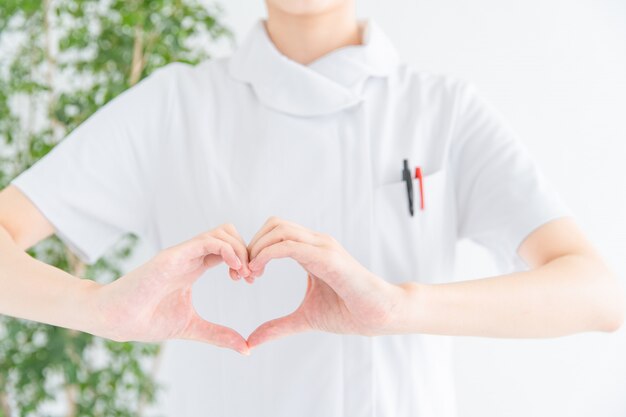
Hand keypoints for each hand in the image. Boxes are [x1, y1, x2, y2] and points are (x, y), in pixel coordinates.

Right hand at [90, 224, 252, 354]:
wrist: (116, 320)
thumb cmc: (148, 320)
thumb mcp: (192, 328)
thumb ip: (218, 335)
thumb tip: (245, 349)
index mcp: (195, 266)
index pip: (228, 248)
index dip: (245, 259)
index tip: (251, 279)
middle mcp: (191, 256)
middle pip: (229, 233)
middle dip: (247, 250)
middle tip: (250, 275)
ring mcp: (182, 253)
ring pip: (222, 232)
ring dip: (240, 249)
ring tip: (242, 273)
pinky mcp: (173, 256)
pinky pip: (207, 240)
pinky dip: (227, 249)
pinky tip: (234, 268)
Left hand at [245, 216, 407, 348]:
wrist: (378, 315)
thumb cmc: (349, 313)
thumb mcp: (305, 318)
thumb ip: (279, 326)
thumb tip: (252, 340)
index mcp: (311, 251)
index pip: (275, 233)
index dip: (254, 249)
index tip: (244, 276)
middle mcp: (316, 242)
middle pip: (273, 224)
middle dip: (252, 244)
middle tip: (242, 274)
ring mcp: (322, 246)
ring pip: (279, 229)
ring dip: (257, 248)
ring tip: (250, 274)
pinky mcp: (327, 256)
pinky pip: (289, 245)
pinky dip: (267, 254)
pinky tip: (259, 272)